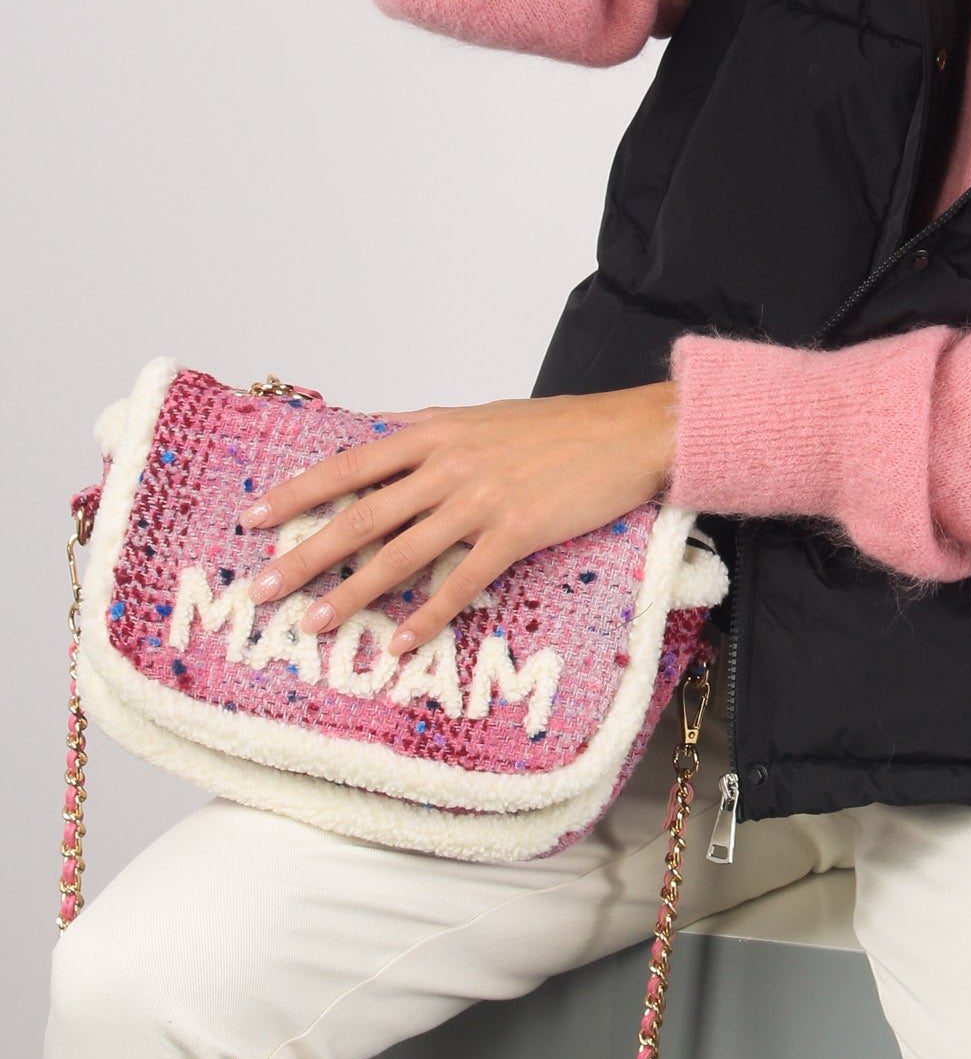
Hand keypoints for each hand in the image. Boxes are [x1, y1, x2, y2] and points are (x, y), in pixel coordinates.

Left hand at [236, 383, 679, 655]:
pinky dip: (427, 615)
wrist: (627, 434)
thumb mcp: (481, 416)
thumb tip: (379, 434)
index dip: (299, 492)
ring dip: (353, 592)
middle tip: (263, 587)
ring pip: (401, 553)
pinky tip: (399, 642)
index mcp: (435, 432)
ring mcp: (481, 499)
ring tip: (314, 622)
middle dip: (306, 554)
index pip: (350, 465)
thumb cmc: (558, 428)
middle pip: (362, 515)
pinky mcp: (516, 532)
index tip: (255, 517)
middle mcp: (449, 464)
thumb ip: (428, 431)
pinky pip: (461, 581)